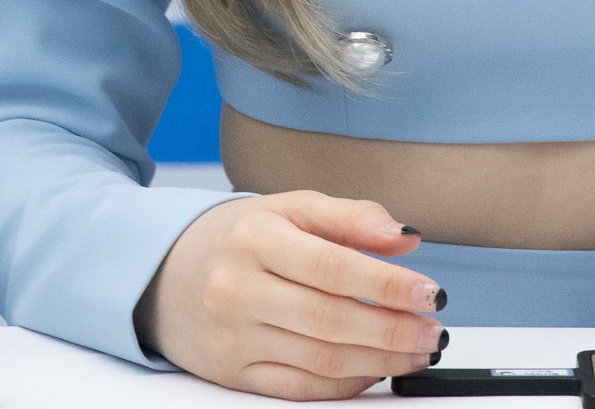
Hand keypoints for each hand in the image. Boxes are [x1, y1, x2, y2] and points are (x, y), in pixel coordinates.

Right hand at [133, 189, 448, 396]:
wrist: (162, 273)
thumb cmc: (237, 237)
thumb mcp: (288, 207)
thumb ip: (350, 217)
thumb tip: (405, 239)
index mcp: (256, 237)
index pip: (333, 266)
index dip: (387, 285)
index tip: (429, 292)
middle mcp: (239, 288)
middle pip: (330, 319)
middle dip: (392, 330)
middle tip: (433, 330)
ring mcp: (234, 337)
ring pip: (320, 359)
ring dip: (379, 360)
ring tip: (416, 350)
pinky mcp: (231, 374)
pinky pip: (298, 387)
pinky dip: (344, 384)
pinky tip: (374, 370)